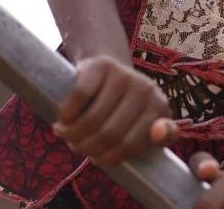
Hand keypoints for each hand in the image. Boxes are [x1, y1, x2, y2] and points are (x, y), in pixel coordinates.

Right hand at [52, 54, 175, 164]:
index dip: (108, 158)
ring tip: (66, 135)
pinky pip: (80, 96)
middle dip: (86, 147)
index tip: (97, 158)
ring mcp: (124, 75)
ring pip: (92, 118)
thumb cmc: (125, 110)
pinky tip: (63, 119)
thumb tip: (159, 133)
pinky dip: (66, 114)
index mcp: (159, 109)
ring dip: (72, 133)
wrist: (108, 73)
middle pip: (108, 133)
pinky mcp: (102, 65)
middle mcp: (146, 90)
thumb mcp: (145, 126)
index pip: (130, 144)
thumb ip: (158, 137)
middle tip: (76, 147)